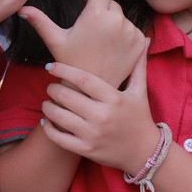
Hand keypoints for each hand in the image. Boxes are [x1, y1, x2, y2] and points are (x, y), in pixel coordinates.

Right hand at [21, 0, 148, 87]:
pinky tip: (114, 51)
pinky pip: (134, 30)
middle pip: (113, 4)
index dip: (94, 4)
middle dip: (105, 14)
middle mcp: (117, 19)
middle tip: (94, 36)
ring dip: (116, 26)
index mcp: (96, 13)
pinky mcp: (140, 42)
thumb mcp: (55, 40)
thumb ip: (40, 21)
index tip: (88, 20)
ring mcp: (131, 31)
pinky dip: (127, 38)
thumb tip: (21, 8)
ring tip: (103, 45)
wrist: (90, 90)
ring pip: (123, 18)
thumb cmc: (70, 62)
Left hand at [39, 48, 155, 172]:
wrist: (145, 152)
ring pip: (59, 117)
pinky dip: (48, 128)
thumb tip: (144, 39)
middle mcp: (102, 116)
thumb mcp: (140, 91)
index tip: (51, 66)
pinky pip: (59, 138)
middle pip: (67, 96)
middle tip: (50, 86)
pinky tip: (46, 121)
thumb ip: (138, 65)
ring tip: (47, 102)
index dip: (63, 70)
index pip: (83, 79)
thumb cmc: (140, 118)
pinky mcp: (86, 149)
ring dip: (47, 107)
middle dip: (53, 89)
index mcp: (114, 98)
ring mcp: (93, 134)